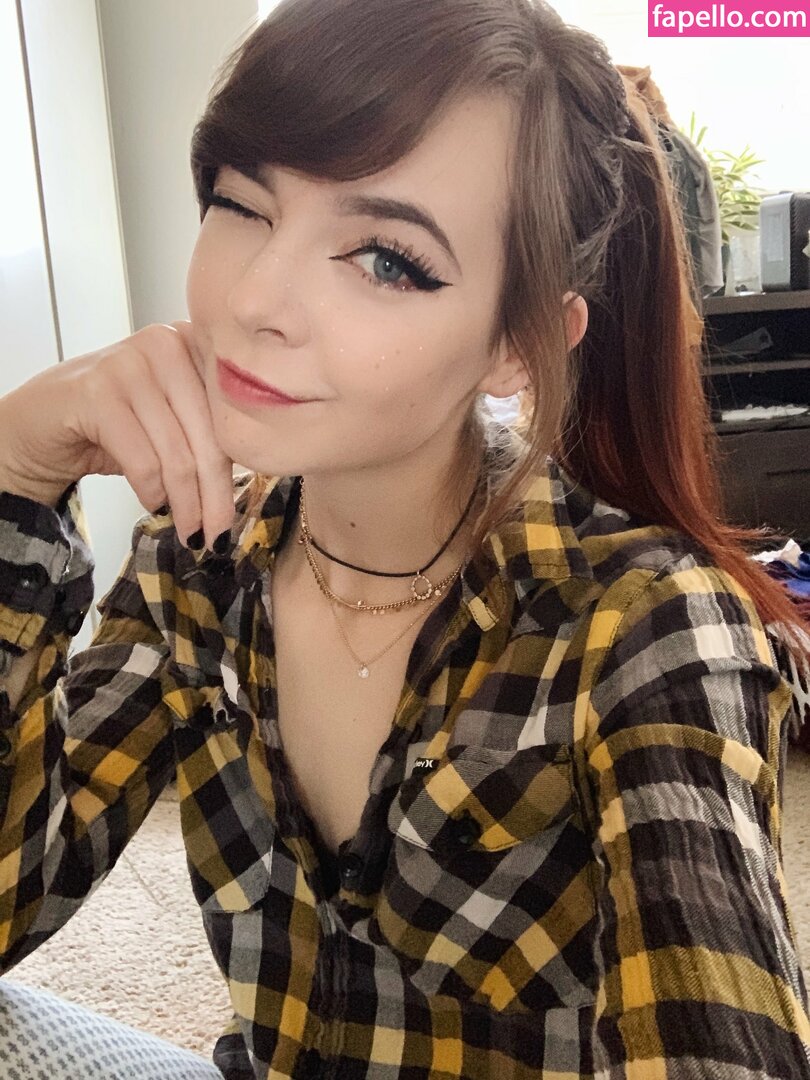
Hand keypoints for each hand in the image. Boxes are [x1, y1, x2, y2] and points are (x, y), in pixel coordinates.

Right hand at [0, 322, 233, 548]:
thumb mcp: (171, 423)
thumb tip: (257, 473)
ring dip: (185, 504)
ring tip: (188, 532)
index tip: (237, 513)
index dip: (240, 468)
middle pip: (209, 436)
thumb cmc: (113, 425)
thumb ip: (209, 432)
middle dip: (214, 496)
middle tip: (217, 536)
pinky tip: (153, 504)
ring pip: (177, 453)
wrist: (39, 423)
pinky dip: (151, 491)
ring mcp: (130, 363)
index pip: (232, 413)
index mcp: (194, 343)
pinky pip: (142, 459)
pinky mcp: (97, 391)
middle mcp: (165, 342)